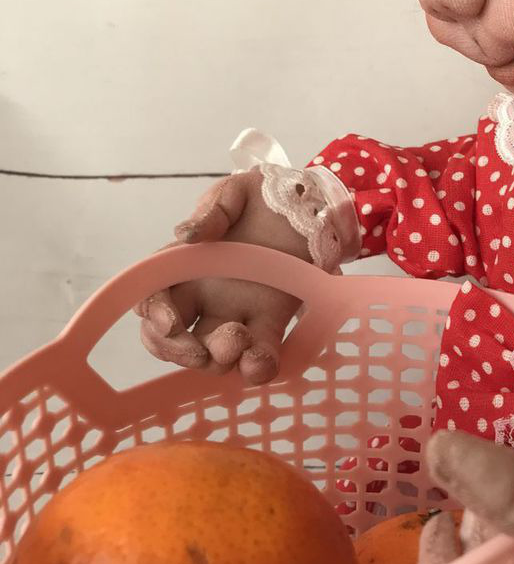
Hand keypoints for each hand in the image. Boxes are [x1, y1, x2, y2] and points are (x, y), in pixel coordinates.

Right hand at [135, 169, 309, 383]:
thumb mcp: (233, 194)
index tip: (168, 322)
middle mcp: (205, 298)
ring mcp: (238, 314)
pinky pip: (258, 358)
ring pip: (213, 356)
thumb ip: (211, 213)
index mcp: (186, 268)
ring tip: (239, 341)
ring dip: (218, 360)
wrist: (310, 205)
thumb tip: (185, 235)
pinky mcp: (272, 324)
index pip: (153, 300)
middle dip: (179, 351)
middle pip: (173, 341)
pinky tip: (259, 362)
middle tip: (200, 350)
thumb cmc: (263, 198)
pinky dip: (255, 369)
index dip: (153, 317)